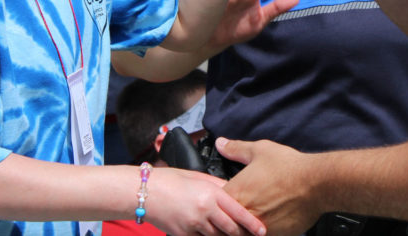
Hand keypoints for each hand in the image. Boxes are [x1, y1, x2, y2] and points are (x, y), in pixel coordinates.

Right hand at [147, 166, 265, 235]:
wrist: (145, 192)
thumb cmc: (170, 180)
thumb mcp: (197, 177)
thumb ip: (216, 186)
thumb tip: (232, 191)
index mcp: (210, 194)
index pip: (237, 212)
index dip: (251, 223)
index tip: (262, 230)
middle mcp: (204, 212)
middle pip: (230, 229)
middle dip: (240, 233)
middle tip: (251, 234)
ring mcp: (193, 226)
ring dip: (224, 235)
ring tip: (231, 233)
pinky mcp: (183, 235)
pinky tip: (208, 231)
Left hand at [218, 138, 321, 235]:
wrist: (315, 183)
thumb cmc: (288, 167)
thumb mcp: (259, 150)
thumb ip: (236, 149)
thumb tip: (221, 144)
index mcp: (235, 193)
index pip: (214, 205)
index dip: (218, 202)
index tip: (225, 198)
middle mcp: (243, 214)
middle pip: (224, 223)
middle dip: (227, 217)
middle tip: (236, 209)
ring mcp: (258, 228)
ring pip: (240, 233)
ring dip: (242, 227)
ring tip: (254, 215)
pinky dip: (259, 231)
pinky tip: (267, 220)